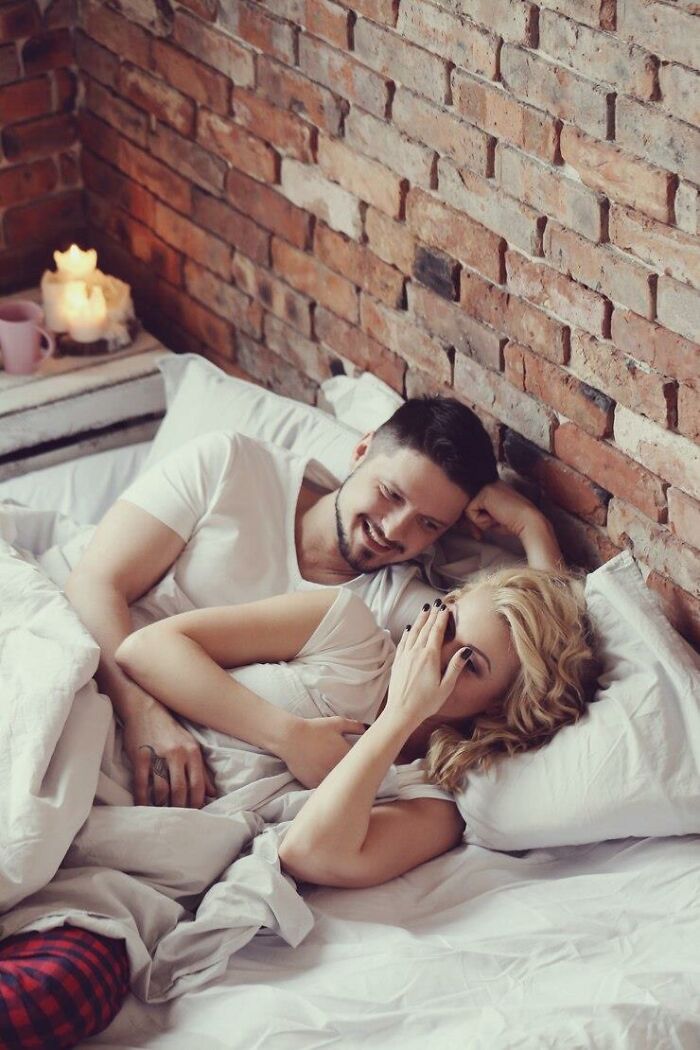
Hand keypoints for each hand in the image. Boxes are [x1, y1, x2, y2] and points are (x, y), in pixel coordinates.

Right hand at [122, 693, 217, 807]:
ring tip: (162, 815)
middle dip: (180, 808)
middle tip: (178, 820)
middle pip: (180, 790)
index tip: (195, 815)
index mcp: (192, 752)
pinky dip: (142, 799)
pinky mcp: (140, 756)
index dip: (197, 803)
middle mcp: (177, 754)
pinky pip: (142, 783)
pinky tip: (143, 808)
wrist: (145, 709)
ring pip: (162, 789)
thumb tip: (212, 793)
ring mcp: (157, 755)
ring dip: (162, 806)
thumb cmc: (170, 730)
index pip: (198, 784)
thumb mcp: (190, 746)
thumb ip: (201, 770)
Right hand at [278, 716, 366, 787]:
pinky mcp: (314, 784)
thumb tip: (369, 728)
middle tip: (358, 776)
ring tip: (345, 782)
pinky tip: (331, 786)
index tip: (366, 765)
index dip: (365, 765)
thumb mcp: (337, 723)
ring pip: (339, 786)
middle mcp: (337, 768)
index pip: (363, 764)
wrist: (291, 737)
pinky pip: (325, 790)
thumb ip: (355, 726)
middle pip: (352, 777)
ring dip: (342, 784)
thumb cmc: (315, 728)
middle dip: (355, 776)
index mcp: (346, 754)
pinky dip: (328, 788)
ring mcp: (325, 778)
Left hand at [385, 603, 468, 726]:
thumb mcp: (446, 687)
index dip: (441, 618)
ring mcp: (405, 656)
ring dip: (419, 620)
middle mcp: (416, 652)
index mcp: (430, 657)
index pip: (436, 632)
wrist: (401, 712)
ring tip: (424, 610)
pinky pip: (403, 642)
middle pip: (425, 628)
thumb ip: (455, 667)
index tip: (445, 608)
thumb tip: (466, 650)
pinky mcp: (397, 662)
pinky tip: (409, 628)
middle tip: (436, 603)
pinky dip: (408, 632)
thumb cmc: (426, 702)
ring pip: (413, 632)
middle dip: (431, 615)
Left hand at [464, 480, 539, 539]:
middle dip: (471, 521)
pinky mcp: (484, 493)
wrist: (528, 522)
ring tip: (496, 520)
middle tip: (478, 534)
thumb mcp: (491, 518)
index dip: (474, 519)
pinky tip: (495, 517)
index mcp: (493, 487)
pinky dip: (481, 520)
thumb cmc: (514, 523)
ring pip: (468, 508)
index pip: (474, 503)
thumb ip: (479, 515)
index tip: (478, 532)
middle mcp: (489, 483)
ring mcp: (487, 486)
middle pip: (469, 504)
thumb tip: (463, 522)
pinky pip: (470, 511)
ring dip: (480, 521)